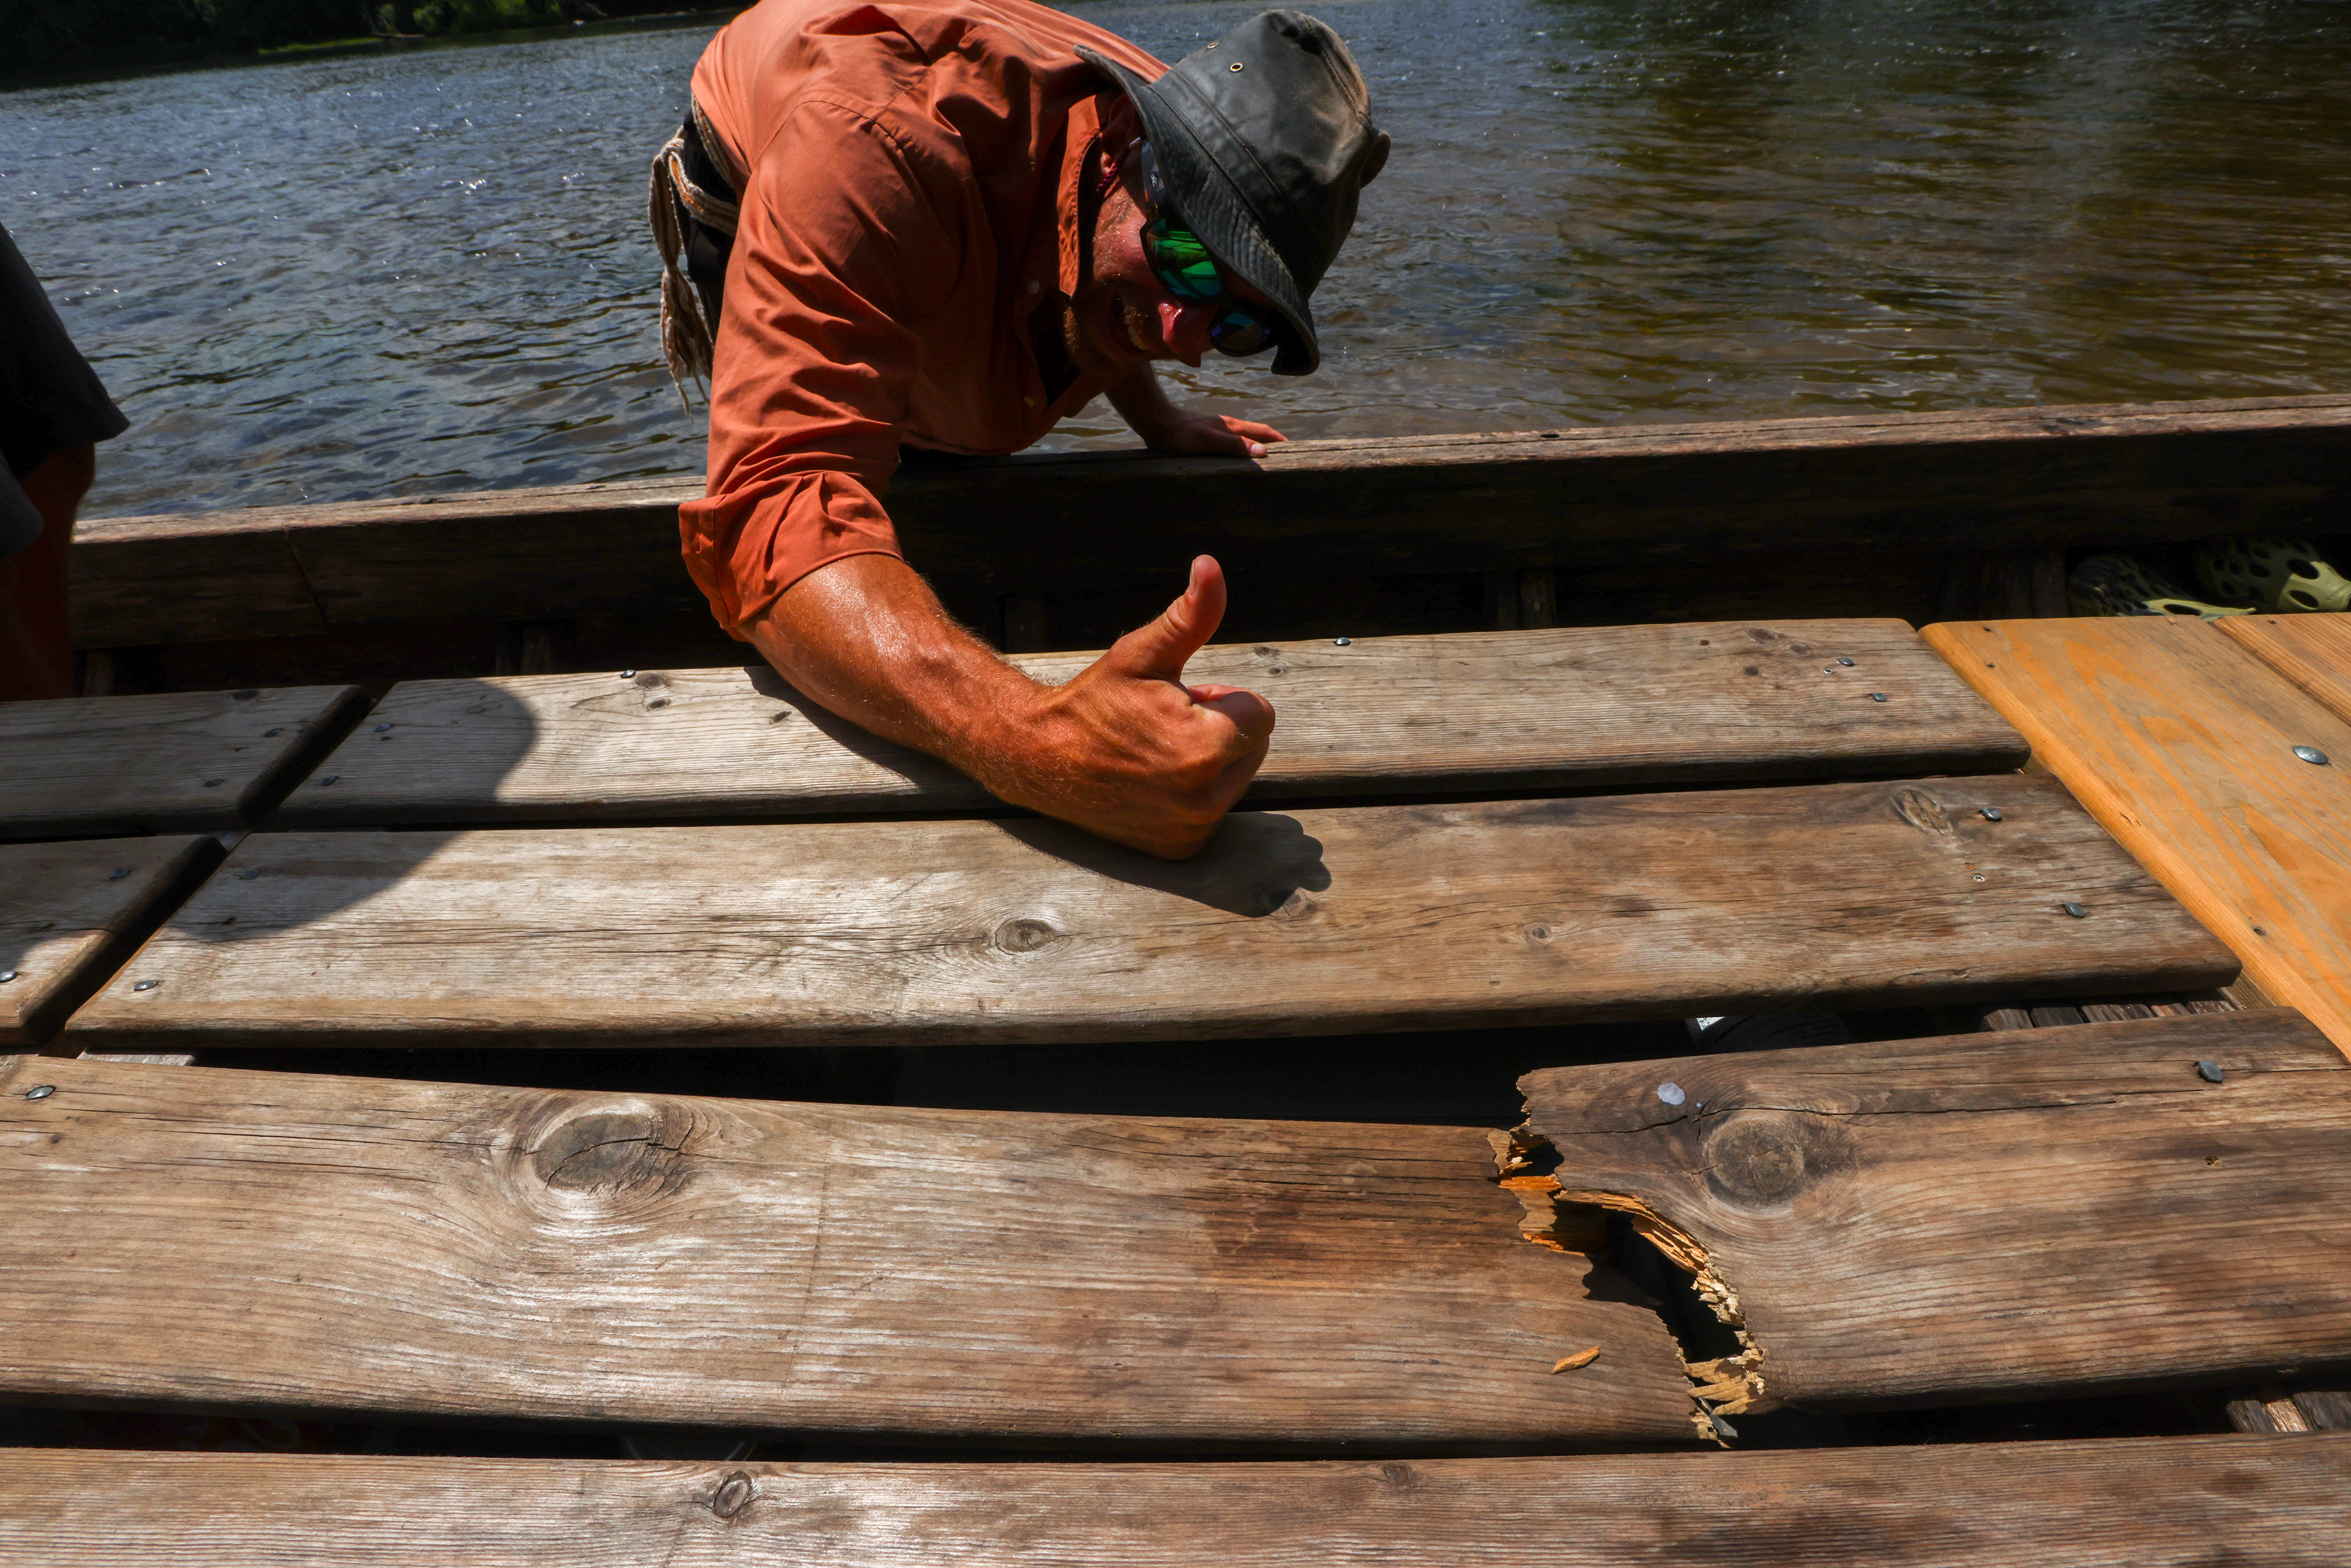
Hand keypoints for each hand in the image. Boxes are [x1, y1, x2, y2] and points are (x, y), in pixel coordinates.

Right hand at [999, 555, 1274, 858]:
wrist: (1040, 758)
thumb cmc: (1094, 701)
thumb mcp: (1143, 653)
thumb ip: (1191, 614)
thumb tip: (1212, 565)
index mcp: (1207, 745)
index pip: (1259, 712)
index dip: (1220, 699)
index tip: (1177, 700)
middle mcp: (1207, 796)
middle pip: (1253, 746)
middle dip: (1220, 728)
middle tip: (1164, 723)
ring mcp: (1194, 828)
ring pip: (1235, 778)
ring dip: (1209, 761)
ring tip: (1156, 751)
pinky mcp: (1182, 847)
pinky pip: (1214, 809)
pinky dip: (1194, 794)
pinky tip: (1153, 782)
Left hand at [1134, 406, 1286, 458]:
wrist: (1157, 423)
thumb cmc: (1181, 434)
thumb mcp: (1209, 441)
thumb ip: (1235, 446)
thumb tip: (1263, 452)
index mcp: (1232, 427)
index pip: (1263, 431)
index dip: (1279, 440)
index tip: (1294, 449)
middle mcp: (1228, 426)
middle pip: (1256, 433)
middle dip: (1272, 443)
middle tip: (1284, 456)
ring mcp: (1217, 429)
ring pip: (1244, 437)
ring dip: (1257, 445)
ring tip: (1265, 459)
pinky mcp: (1206, 435)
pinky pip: (1231, 442)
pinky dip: (1241, 448)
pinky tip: (1236, 458)